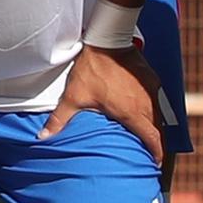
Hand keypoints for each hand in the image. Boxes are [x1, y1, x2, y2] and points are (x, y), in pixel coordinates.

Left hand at [46, 40, 172, 164]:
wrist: (107, 40)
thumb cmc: (92, 70)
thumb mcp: (73, 97)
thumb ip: (60, 120)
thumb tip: (43, 137)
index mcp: (131, 113)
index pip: (152, 139)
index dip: (156, 153)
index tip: (155, 163)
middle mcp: (146, 104)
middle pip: (158, 129)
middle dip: (155, 141)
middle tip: (150, 151)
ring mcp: (151, 90)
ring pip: (159, 114)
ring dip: (154, 124)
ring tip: (146, 132)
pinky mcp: (152, 78)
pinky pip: (157, 97)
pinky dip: (153, 106)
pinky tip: (143, 108)